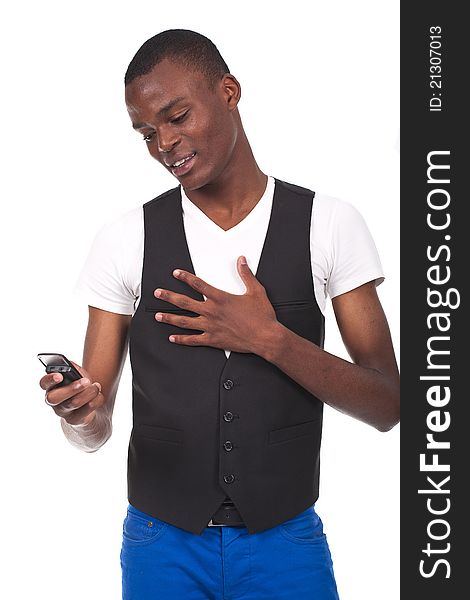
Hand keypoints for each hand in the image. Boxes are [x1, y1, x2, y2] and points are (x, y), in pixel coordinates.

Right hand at [40, 361, 103, 426]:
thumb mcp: (77, 374)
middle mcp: (53, 400)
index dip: (49, 379)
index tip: (60, 376)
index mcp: (51, 386)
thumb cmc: (80, 386)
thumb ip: (72, 368)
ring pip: (73, 403)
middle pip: (54, 398)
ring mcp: (62, 411)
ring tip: (97, 386)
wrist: (89, 405)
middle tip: (86, 381)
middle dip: (71, 389)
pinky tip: (99, 394)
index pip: (44, 383)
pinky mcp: (74, 420)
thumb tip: (70, 364)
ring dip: (88, 393)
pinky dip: (95, 401)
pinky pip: (85, 411)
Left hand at [153, 256, 278, 353]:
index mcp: (220, 298)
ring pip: (184, 322)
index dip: (185, 277)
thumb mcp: (256, 291)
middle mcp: (211, 312)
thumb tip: (241, 260)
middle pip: (185, 302)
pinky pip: (193, 340)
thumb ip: (246, 274)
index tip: (175, 273)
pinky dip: (181, 340)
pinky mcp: (213, 340)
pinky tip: (172, 338)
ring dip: (170, 318)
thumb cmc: (262, 316)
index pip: (198, 284)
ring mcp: (210, 327)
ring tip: (158, 316)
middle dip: (169, 296)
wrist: (265, 337)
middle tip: (157, 293)